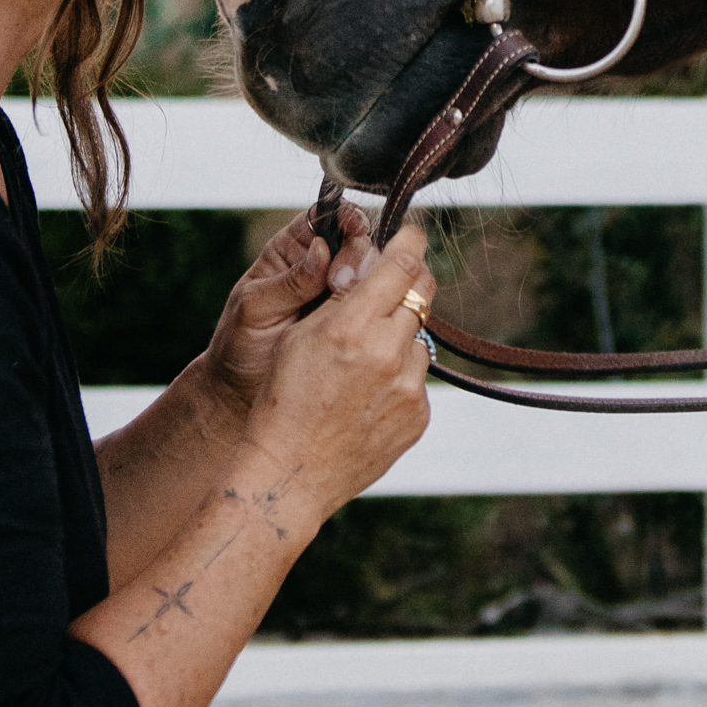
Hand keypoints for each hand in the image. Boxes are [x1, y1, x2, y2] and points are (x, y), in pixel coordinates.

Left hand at [198, 201, 372, 418]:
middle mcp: (318, 266)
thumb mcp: (257, 308)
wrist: (243, 392)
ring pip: (370, 272)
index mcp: (290, 250)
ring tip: (353, 300)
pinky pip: (372, 304)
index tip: (353, 228)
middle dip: (358, 253)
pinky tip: (376, 313)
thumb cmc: (239, 344)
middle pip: (355, 241)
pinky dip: (379, 304)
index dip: (343, 217)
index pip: (325, 217)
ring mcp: (337, 295)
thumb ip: (289, 281)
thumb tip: (320, 250)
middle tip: (342, 281)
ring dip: (371, 280)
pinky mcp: (350, 321)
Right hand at [241, 221, 434, 521]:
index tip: (411, 233)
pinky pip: (416, 380)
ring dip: (400, 338)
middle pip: (422, 295)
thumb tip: (374, 263)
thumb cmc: (284, 399)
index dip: (410, 242)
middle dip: (410, 283)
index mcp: (352, 326)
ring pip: (419, 339)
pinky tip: (367, 397)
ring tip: (364, 363)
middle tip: (395, 284)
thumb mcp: (300, 336)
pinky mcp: (418, 416)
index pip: (401, 265)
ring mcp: (407, 388)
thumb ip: (342, 298)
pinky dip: (399, 378)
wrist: (290, 473)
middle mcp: (387, 354)